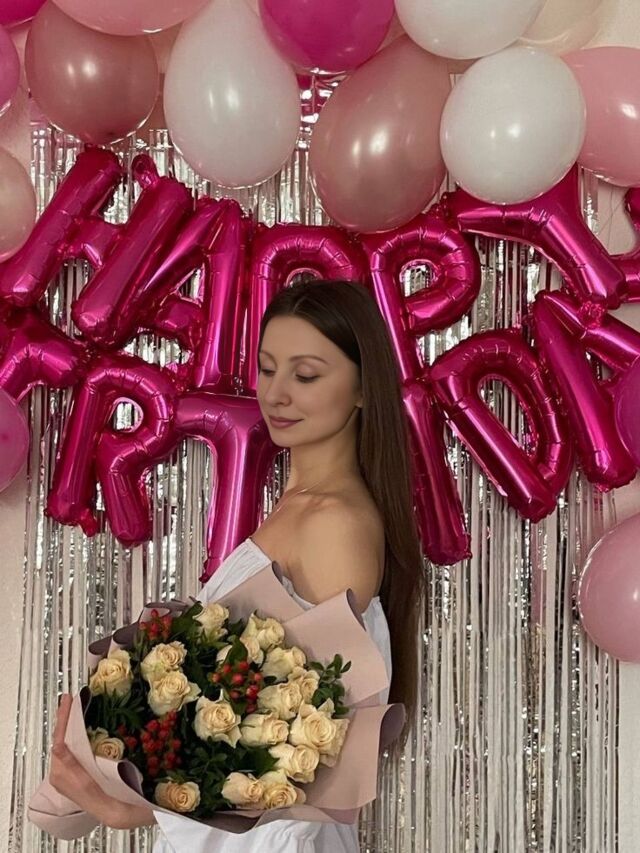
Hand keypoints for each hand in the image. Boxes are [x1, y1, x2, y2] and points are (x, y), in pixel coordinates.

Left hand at [49, 693, 155, 830]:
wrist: (115, 812)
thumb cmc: (108, 797)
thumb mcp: (88, 779)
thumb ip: (71, 763)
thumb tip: (56, 745)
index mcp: (61, 774)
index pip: (59, 742)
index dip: (63, 720)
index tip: (68, 701)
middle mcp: (60, 773)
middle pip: (61, 740)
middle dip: (65, 719)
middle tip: (69, 698)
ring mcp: (67, 772)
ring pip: (66, 743)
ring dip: (69, 726)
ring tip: (73, 707)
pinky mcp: (75, 770)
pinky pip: (71, 749)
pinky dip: (74, 735)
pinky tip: (79, 726)